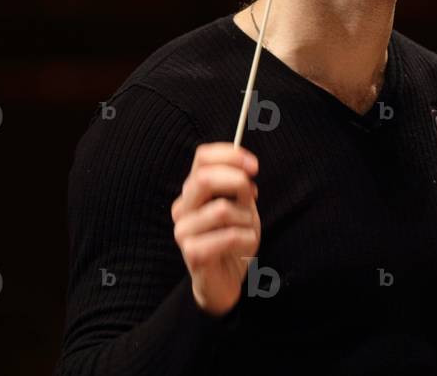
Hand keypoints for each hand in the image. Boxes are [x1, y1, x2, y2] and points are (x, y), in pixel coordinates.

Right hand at [171, 142, 260, 315]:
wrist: (225, 280)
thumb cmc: (233, 239)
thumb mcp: (242, 206)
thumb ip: (240, 186)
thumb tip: (246, 169)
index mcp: (192, 192)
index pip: (202, 157)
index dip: (230, 155)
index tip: (254, 166)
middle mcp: (182, 209)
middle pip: (204, 178)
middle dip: (237, 182)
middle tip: (253, 196)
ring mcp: (183, 232)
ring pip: (222, 209)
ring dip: (246, 219)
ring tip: (246, 231)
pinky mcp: (193, 254)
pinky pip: (229, 236)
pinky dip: (246, 239)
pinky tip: (244, 247)